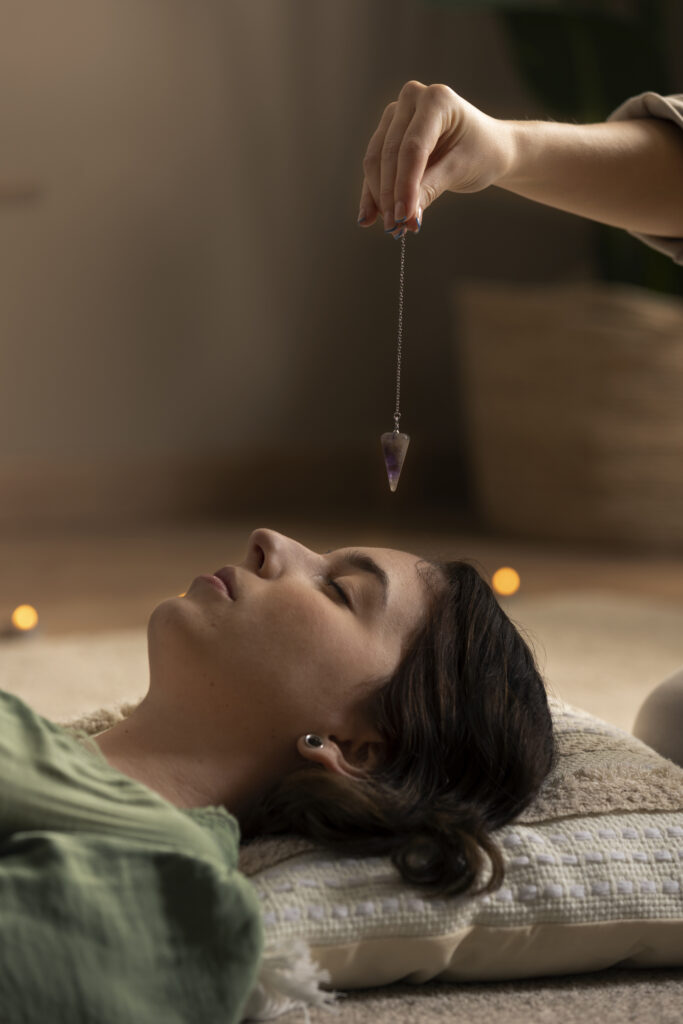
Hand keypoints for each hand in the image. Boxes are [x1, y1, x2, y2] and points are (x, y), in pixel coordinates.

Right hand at [358, 80, 513, 235]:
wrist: (486, 146)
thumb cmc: (481, 152)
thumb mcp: (461, 169)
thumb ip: (431, 188)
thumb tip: (404, 216)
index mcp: (437, 100)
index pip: (413, 148)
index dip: (405, 186)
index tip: (403, 217)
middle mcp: (412, 99)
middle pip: (391, 154)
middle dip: (390, 195)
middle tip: (395, 228)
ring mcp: (396, 114)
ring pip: (376, 160)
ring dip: (379, 196)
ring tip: (389, 226)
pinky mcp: (387, 132)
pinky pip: (374, 165)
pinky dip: (373, 192)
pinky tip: (368, 217)